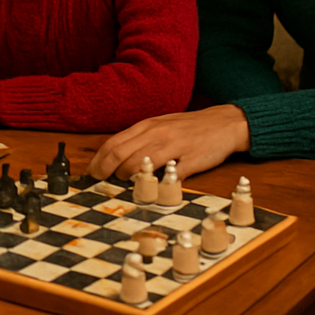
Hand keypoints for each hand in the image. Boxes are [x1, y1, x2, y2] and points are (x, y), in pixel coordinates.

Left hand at [88, 104, 251, 181]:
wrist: (223, 123)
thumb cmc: (187, 128)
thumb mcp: (159, 128)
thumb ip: (140, 141)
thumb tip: (115, 160)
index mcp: (147, 127)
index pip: (113, 143)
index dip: (98, 161)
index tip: (91, 175)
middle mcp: (157, 134)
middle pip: (121, 153)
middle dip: (106, 172)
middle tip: (99, 185)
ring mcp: (174, 147)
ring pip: (141, 163)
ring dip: (128, 178)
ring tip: (124, 186)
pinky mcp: (192, 160)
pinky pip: (170, 175)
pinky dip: (158, 184)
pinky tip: (152, 190)